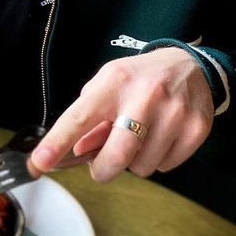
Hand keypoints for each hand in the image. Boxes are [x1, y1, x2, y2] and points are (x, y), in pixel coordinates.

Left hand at [28, 48, 213, 182]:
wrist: (189, 66)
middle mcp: (146, 94)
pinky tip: (161, 138)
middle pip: (117, 155)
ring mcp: (175, 112)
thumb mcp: (107, 85)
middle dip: (102, 170)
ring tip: (140, 138)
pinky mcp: (196, 129)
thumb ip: (88, 118)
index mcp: (115, 81)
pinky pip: (165, 167)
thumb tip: (74, 152)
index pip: (80, 117)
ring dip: (133, 162)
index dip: (57, 143)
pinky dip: (157, 160)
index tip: (39, 162)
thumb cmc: (138, 79)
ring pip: (142, 166)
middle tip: (101, 167)